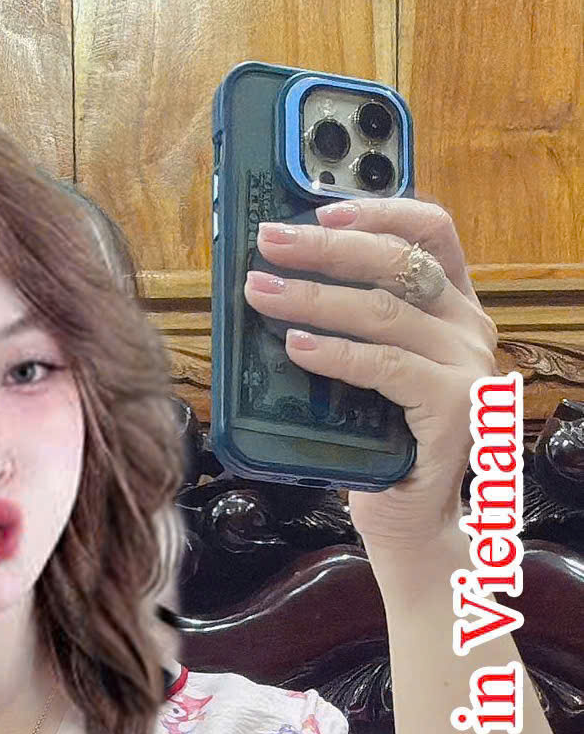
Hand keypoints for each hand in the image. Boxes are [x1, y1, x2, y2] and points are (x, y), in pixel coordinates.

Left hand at [244, 195, 502, 564]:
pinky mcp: (452, 408)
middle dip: (326, 248)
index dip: (377, 211)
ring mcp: (467, 367)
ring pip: (385, 311)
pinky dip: (336, 352)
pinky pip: (385, 366)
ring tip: (263, 294)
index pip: (431, 231)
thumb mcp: (369, 371)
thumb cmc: (382, 444)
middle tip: (270, 244)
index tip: (319, 211)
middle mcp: (470, 328)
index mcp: (455, 306)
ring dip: (314, 297)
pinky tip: (298, 347)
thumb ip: (352, 323)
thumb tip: (281, 278)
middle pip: (400, 262)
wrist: (413, 522)